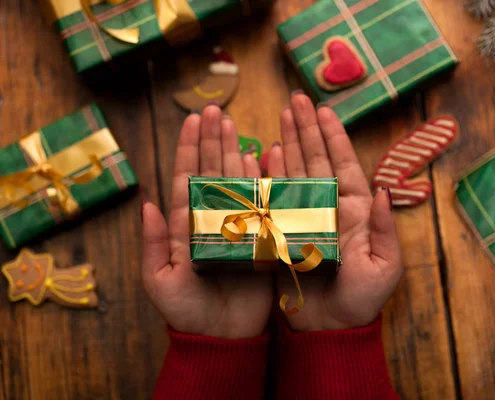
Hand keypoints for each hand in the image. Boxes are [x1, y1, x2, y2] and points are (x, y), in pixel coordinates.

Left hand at [141, 106, 271, 338]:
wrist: (222, 335)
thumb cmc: (187, 311)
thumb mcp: (160, 281)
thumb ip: (154, 245)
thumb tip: (147, 205)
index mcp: (185, 225)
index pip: (186, 178)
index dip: (188, 149)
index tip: (191, 120)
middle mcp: (212, 218)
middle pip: (211, 170)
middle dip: (211, 139)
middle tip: (215, 110)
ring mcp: (238, 224)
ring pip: (236, 180)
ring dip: (235, 151)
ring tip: (234, 124)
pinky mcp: (260, 236)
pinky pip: (262, 202)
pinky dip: (262, 179)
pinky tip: (261, 156)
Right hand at [268, 94, 402, 330]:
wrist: (331, 328)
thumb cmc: (363, 301)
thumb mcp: (384, 267)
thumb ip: (384, 229)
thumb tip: (383, 191)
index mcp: (355, 211)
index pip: (344, 165)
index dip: (334, 137)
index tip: (324, 110)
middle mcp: (329, 208)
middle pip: (316, 161)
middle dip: (307, 130)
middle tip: (295, 101)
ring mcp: (305, 217)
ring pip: (295, 172)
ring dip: (288, 144)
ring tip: (281, 117)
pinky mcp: (284, 231)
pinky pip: (275, 197)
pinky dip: (269, 175)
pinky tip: (264, 154)